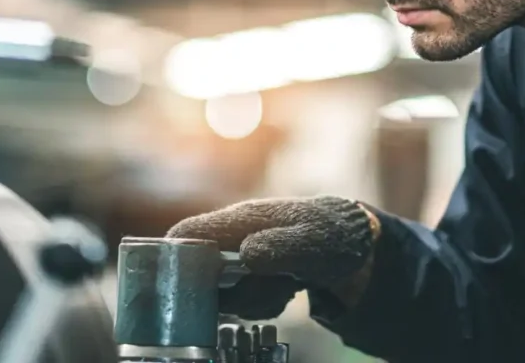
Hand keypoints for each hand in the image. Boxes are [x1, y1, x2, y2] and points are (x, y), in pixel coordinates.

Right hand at [167, 196, 379, 320]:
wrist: (349, 242)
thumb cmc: (330, 233)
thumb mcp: (312, 241)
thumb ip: (280, 246)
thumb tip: (245, 253)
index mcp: (240, 220)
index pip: (188, 233)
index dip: (175, 259)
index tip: (190, 288)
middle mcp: (233, 239)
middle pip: (200, 274)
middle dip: (227, 294)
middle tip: (266, 290)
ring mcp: (240, 258)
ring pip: (224, 294)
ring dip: (253, 300)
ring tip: (286, 286)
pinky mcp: (251, 276)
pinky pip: (243, 302)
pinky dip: (263, 304)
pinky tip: (286, 292)